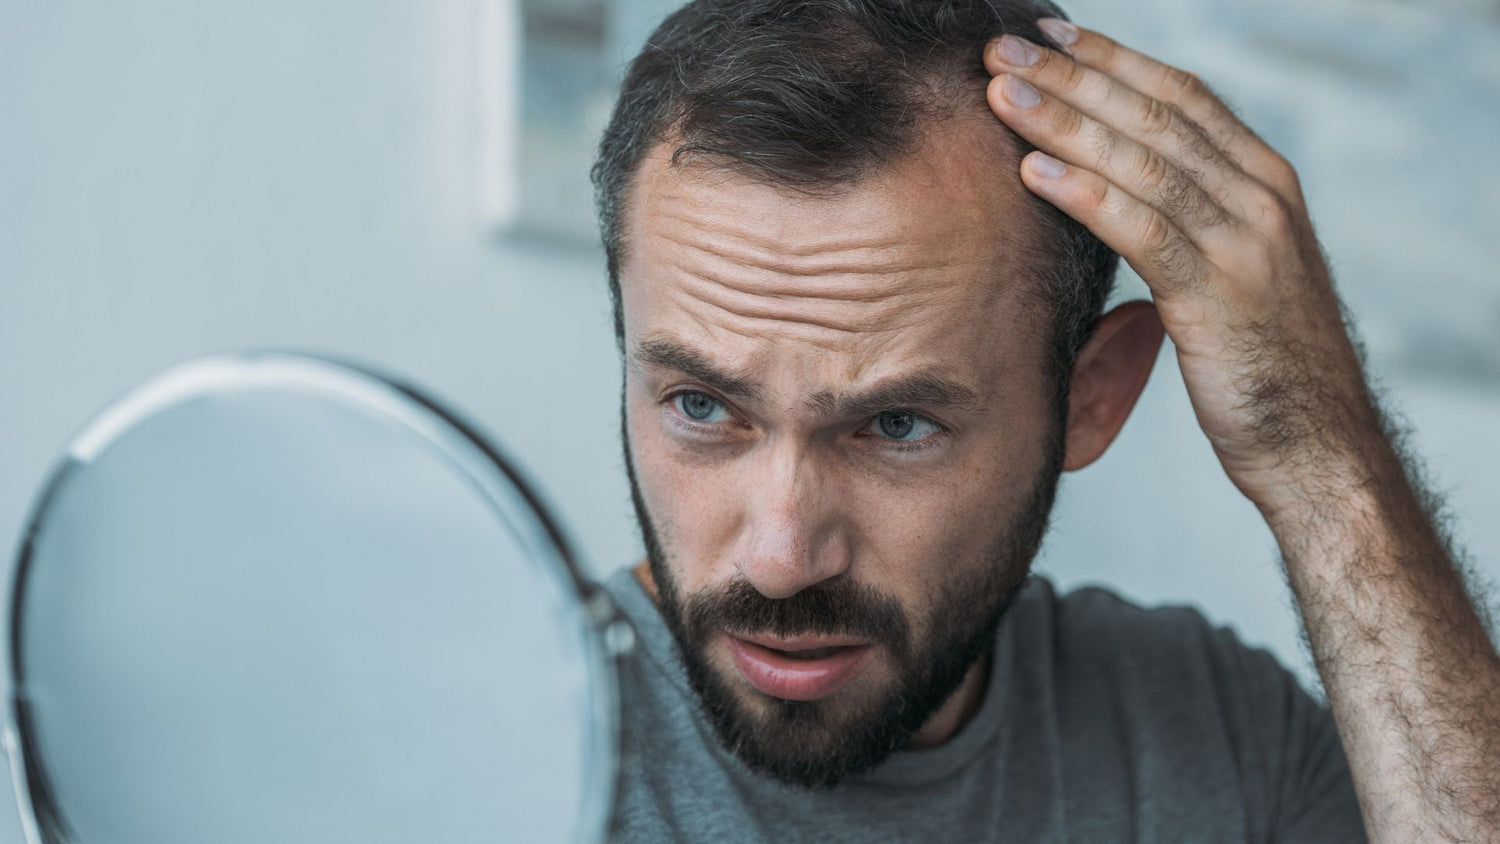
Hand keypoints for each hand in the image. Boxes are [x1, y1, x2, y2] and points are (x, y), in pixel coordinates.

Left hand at [984, 20, 1379, 513]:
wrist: (1318, 444)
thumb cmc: (1264, 362)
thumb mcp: (1235, 270)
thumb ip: (1193, 218)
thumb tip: (1122, 183)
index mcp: (1265, 182)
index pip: (1181, 95)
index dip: (1110, 60)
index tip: (1048, 36)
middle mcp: (1261, 198)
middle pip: (1154, 115)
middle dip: (1072, 77)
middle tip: (1002, 50)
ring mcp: (1245, 243)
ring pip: (1143, 162)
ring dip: (1064, 123)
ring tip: (1000, 97)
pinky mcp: (1219, 296)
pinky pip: (1143, 230)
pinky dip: (1084, 195)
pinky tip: (1032, 173)